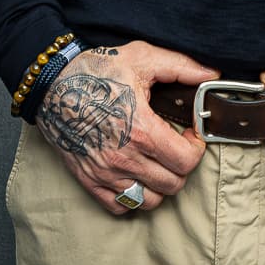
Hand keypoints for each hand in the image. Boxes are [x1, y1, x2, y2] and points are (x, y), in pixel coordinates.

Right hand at [35, 40, 218, 214]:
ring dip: (161, 183)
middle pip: (173, 184)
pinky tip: (136, 173)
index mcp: (141, 129)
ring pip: (150, 201)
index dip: (196, 147)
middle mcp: (124, 158)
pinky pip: (121, 207)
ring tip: (157, 160)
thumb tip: (212, 76)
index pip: (186, 161)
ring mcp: (105, 173)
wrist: (52, 83)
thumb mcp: (142, 57)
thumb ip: (182, 66)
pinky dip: (134, 197)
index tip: (190, 133)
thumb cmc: (97, 69)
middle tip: (175, 144)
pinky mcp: (89, 181)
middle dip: (182, 164)